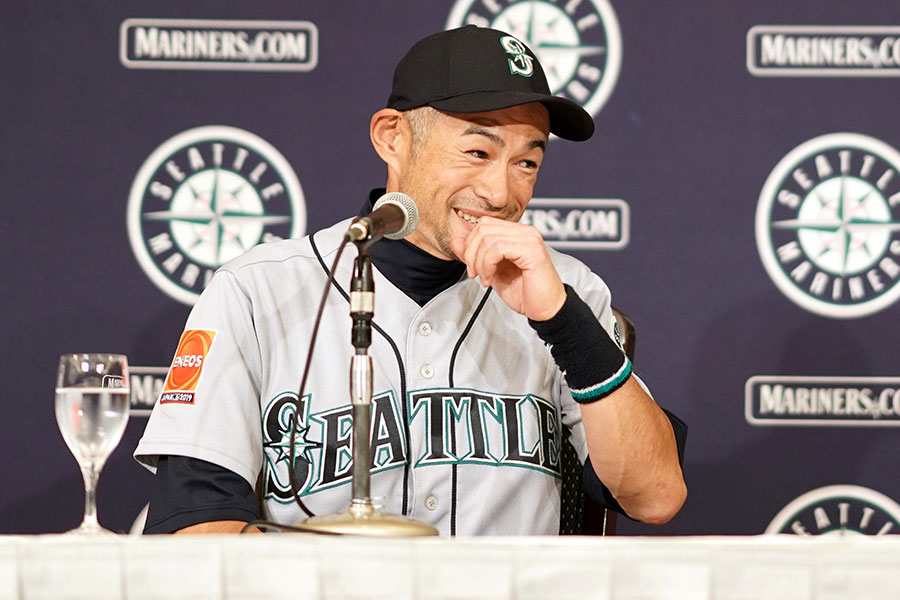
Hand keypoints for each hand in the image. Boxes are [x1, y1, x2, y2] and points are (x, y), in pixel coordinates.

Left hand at [450, 216, 565, 320]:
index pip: (484, 224)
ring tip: (485, 279)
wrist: (544, 309)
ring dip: (479, 262)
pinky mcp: (532, 250)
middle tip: (475, 274)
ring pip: (488, 237)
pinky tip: (491, 279)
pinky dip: (487, 265)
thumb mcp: (491, 271)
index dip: (470, 245)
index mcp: (517, 233)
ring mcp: (530, 238)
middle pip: (483, 228)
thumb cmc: (523, 292)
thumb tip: (456, 241)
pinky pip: (498, 247)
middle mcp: (526, 231)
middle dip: (471, 253)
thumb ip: (474, 255)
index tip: (472, 268)